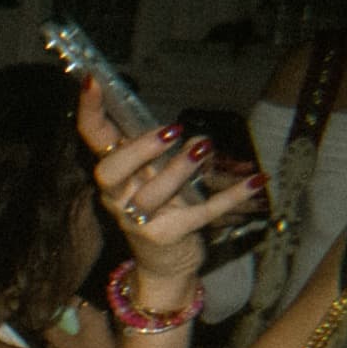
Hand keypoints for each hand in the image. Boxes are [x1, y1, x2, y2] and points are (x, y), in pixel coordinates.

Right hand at [41, 299, 114, 347]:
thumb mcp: (65, 347)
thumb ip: (51, 331)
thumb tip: (39, 321)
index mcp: (91, 314)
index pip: (70, 300)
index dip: (54, 307)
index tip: (42, 318)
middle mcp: (98, 319)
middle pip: (71, 314)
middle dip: (56, 325)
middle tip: (46, 338)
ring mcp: (100, 332)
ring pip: (74, 326)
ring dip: (61, 336)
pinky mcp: (100, 344)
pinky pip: (81, 337)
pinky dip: (70, 343)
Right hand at [75, 78, 263, 294]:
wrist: (164, 266)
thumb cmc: (161, 211)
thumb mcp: (158, 176)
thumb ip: (167, 151)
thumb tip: (195, 137)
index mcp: (115, 175)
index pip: (93, 140)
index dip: (90, 111)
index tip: (94, 81)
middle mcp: (118, 198)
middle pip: (109, 173)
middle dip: (137, 150)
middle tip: (172, 131)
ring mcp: (139, 222)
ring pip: (150, 197)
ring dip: (177, 171)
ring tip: (204, 148)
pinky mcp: (167, 238)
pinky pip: (200, 215)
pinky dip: (230, 197)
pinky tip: (257, 180)